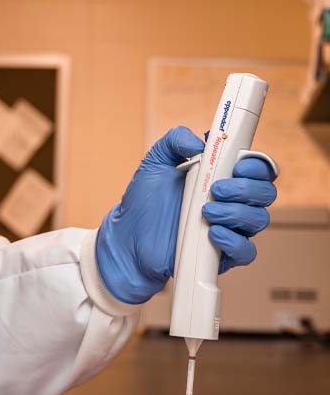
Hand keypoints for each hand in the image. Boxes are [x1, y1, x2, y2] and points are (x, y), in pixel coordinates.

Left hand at [95, 126, 276, 303]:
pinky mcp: (223, 254)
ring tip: (204, 212)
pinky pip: (247, 251)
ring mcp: (230, 228)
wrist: (128, 236)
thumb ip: (174, 140)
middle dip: (245, 189)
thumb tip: (199, 141)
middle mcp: (232, 202)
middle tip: (215, 190)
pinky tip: (212, 234)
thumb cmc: (145, 199)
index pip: (258, 169)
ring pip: (258, 220)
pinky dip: (234, 241)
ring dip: (235, 213)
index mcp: (222, 177)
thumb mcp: (155, 162)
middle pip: (265, 193)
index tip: (237, 165)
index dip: (256, 165)